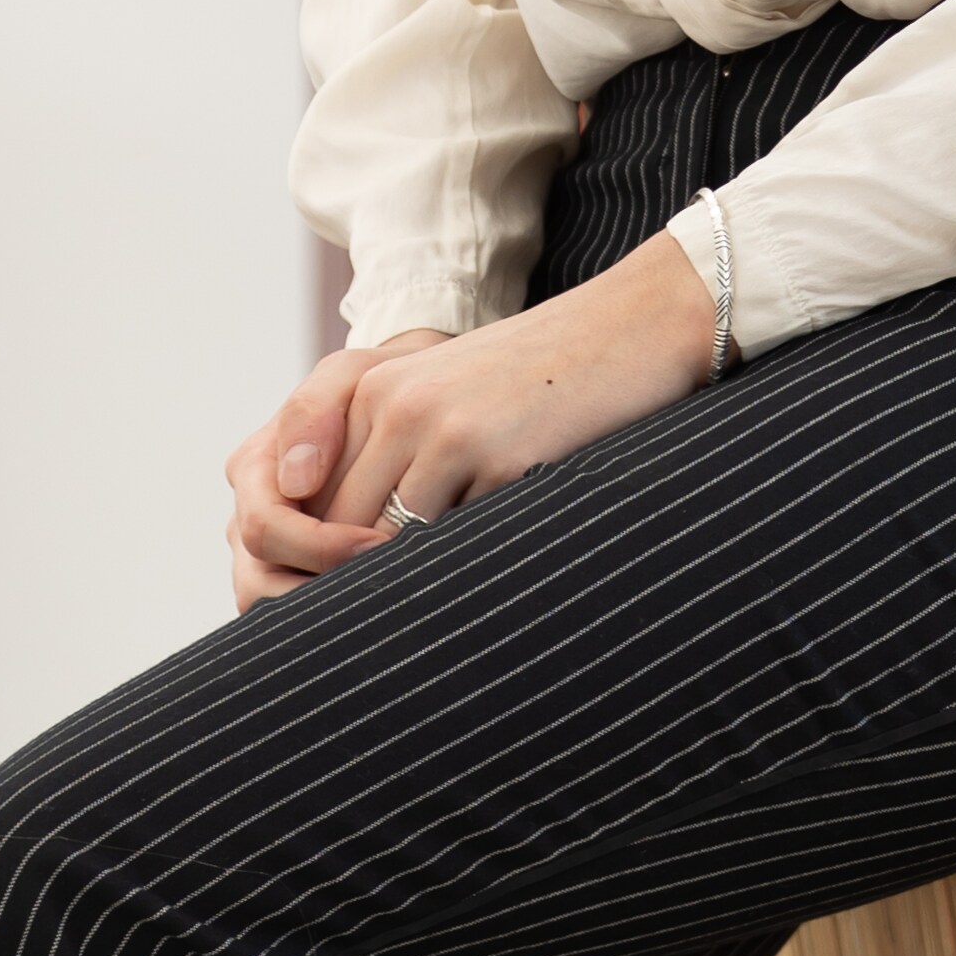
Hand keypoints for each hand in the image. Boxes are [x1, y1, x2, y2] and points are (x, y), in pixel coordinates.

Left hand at [223, 238, 717, 609]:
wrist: (636, 323)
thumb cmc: (549, 371)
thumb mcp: (454, 390)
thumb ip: (397, 447)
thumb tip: (362, 548)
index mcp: (374, 389)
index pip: (319, 497)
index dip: (328, 557)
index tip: (350, 598)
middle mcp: (398, 408)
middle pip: (342, 526)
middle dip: (356, 581)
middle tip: (377, 632)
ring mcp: (447, 432)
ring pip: (394, 542)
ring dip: (407, 582)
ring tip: (428, 617)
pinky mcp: (501, 459)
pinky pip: (460, 540)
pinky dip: (467, 565)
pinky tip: (487, 576)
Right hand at [229, 333, 452, 606]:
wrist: (403, 402)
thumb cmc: (378, 385)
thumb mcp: (351, 375)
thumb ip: (314, 410)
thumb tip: (294, 481)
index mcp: (254, 469)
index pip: (266, 529)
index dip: (321, 546)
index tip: (381, 542)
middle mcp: (250, 514)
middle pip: (259, 582)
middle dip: (323, 587)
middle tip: (389, 578)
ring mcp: (267, 550)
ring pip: (272, 609)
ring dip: (325, 610)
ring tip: (382, 596)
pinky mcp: (293, 574)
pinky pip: (299, 613)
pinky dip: (333, 613)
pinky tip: (379, 601)